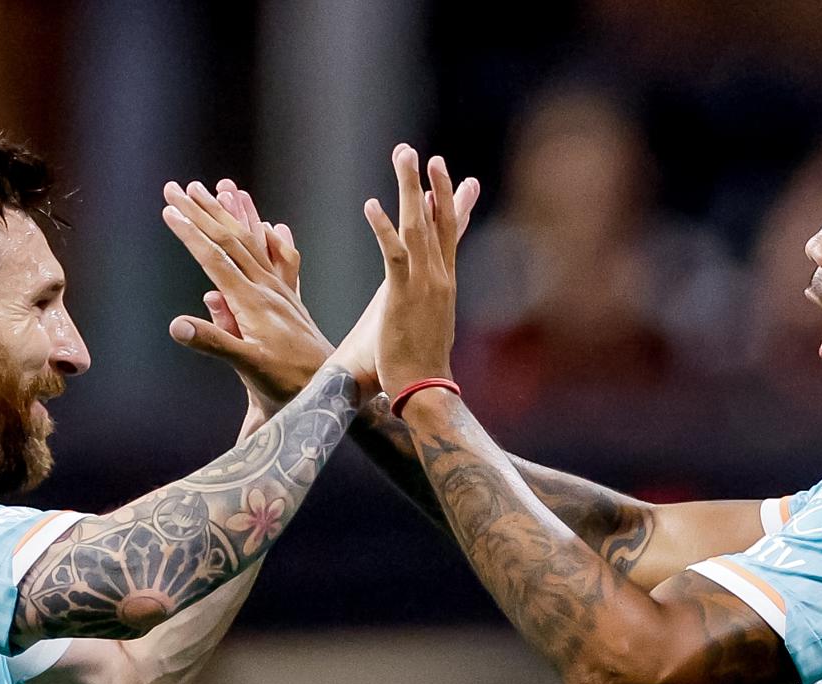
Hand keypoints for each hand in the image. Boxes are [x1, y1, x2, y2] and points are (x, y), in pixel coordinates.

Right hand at [162, 179, 332, 418]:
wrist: (329, 390)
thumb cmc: (286, 384)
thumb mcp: (247, 366)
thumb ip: (214, 342)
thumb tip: (176, 325)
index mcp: (251, 302)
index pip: (214, 258)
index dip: (190, 233)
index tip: (169, 209)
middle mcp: (267, 289)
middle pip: (230, 240)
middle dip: (202, 212)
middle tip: (177, 187)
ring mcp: (281, 291)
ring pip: (253, 242)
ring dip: (231, 215)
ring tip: (218, 189)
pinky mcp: (291, 299)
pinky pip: (282, 259)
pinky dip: (272, 239)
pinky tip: (271, 227)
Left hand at [361, 146, 462, 399]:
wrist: (425, 391)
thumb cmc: (421, 365)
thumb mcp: (429, 325)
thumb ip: (428, 303)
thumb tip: (428, 296)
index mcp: (444, 283)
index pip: (449, 233)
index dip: (448, 201)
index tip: (447, 173)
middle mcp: (439, 278)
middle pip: (438, 221)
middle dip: (432, 183)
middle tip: (423, 154)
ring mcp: (424, 285)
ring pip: (418, 227)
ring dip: (411, 189)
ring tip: (404, 156)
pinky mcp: (401, 297)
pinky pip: (393, 254)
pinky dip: (383, 228)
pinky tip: (372, 204)